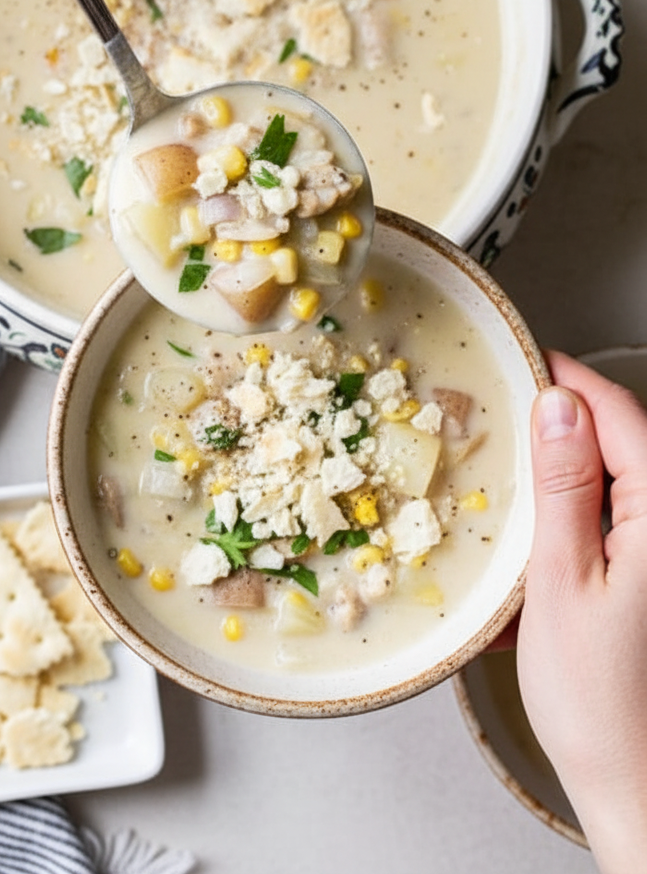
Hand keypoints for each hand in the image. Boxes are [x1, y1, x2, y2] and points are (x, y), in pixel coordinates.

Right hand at [517, 351, 646, 872]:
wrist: (635, 785)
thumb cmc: (601, 702)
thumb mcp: (563, 581)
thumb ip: (565, 487)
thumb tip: (558, 407)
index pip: (623, 419)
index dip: (572, 384)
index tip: (529, 362)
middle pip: (627, 446)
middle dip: (570, 424)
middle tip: (513, 413)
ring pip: (621, 485)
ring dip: (572, 474)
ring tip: (521, 474)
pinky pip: (620, 526)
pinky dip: (580, 521)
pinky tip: (545, 539)